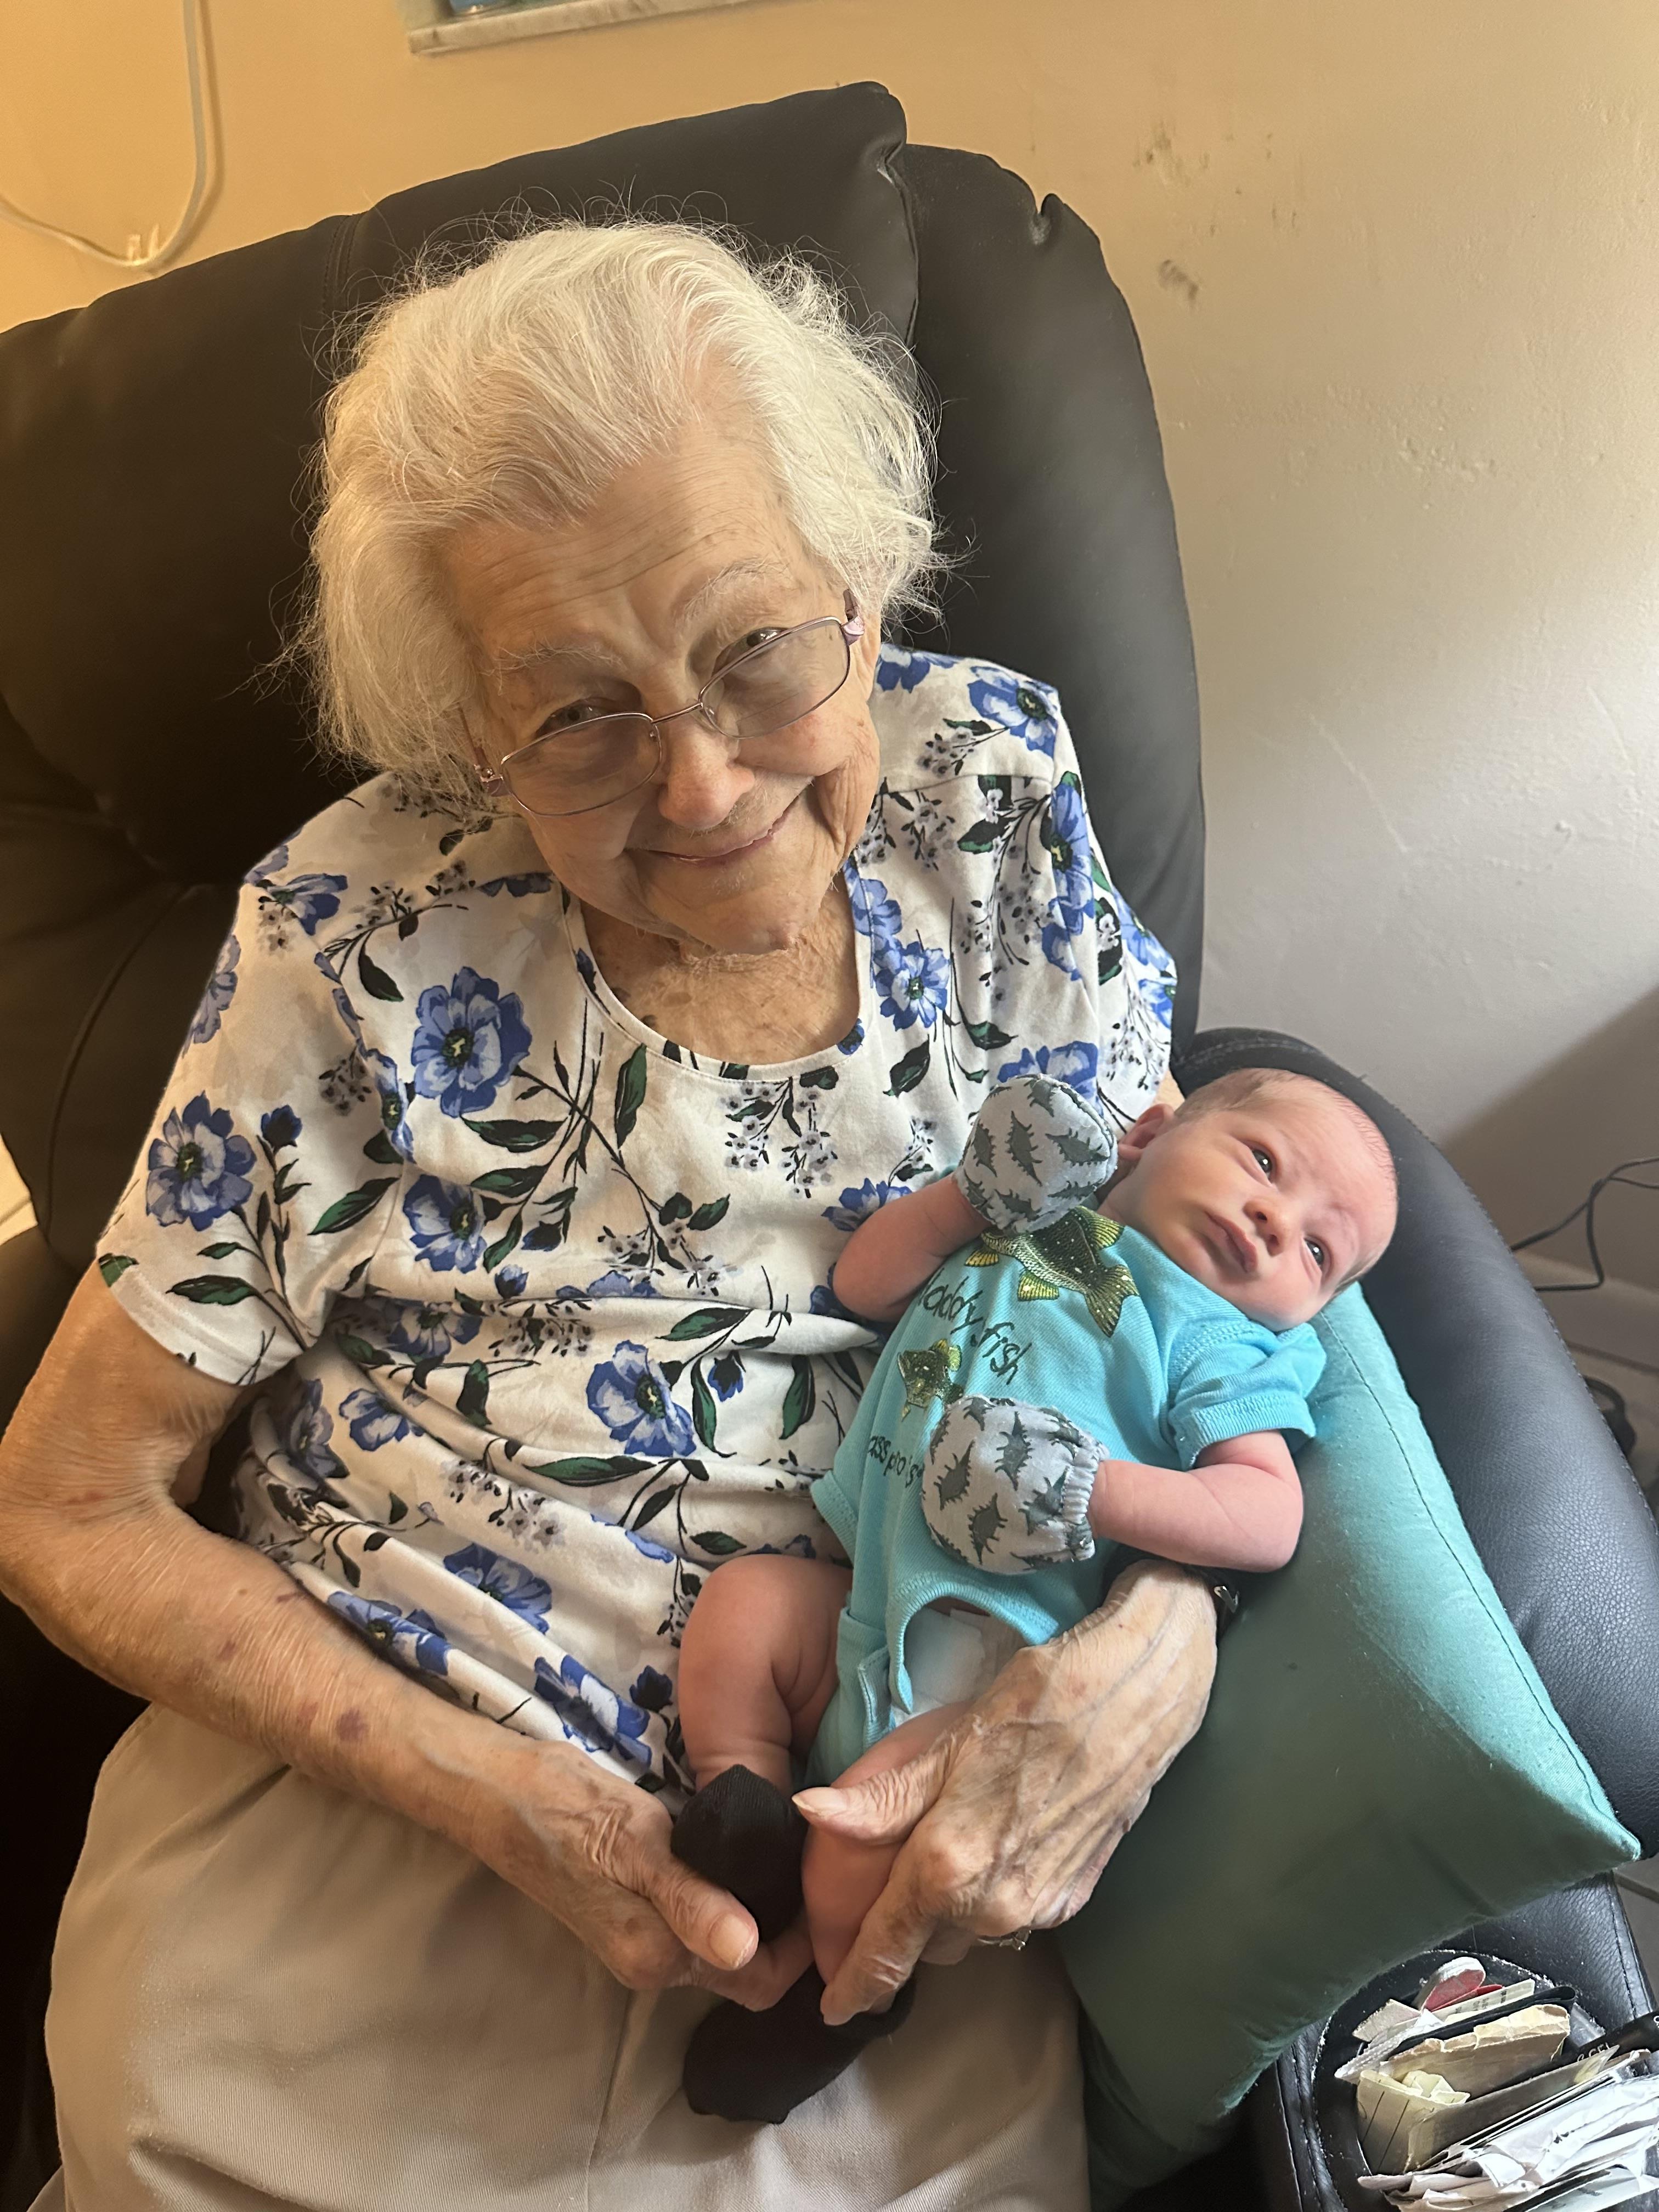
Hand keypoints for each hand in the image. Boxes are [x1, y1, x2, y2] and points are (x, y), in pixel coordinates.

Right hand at [459, 1731, 812, 2010]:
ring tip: (795, 1848)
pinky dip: (731, 1891)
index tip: (831, 1884)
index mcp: (658, 1957)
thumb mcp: (636, 1845)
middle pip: (748, 1966)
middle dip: (789, 1925)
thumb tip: (745, 1949)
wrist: (500, 1792)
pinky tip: (749, 1848)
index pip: (761, 1981)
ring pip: (726, 1939)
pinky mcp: (632, 1907)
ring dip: (762, 1906)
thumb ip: (690, 1900)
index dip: (804, 1944)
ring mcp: (640, 1937)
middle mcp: (653, 1963)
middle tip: (823, 1860)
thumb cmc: (568, 1809)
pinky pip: (700, 1916)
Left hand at [792, 1558, 1216, 2022]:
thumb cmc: (1030, 1704)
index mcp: (947, 1868)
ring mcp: (1037, 1908)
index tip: (830, 2008)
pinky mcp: (1072, 1899)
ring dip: (943, 1917)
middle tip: (876, 1901)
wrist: (1131, 1701)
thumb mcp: (942, 1743)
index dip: (853, 1986)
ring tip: (932, 1869)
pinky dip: (986, 1900)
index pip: (885, 1951)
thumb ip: (879, 1798)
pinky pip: (1008, 1917)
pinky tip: (988, 1850)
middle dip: (897, 1936)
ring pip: (967, 1935)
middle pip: (924, 1946)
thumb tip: (808, 1813)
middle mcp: (992, 1906)